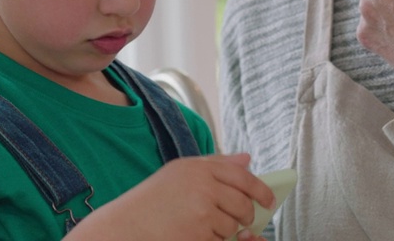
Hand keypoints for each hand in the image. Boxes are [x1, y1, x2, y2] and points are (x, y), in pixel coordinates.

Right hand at [67, 153, 274, 240]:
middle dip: (247, 215)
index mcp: (198, 168)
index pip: (242, 176)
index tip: (268, 200)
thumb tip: (247, 159)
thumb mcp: (180, 173)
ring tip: (201, 226)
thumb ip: (215, 164)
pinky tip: (195, 235)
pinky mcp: (198, 234)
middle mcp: (203, 186)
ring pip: (233, 226)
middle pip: (243, 204)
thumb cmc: (151, 201)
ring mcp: (201, 212)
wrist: (125, 226)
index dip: (260, 189)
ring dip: (226, 231)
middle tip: (243, 219)